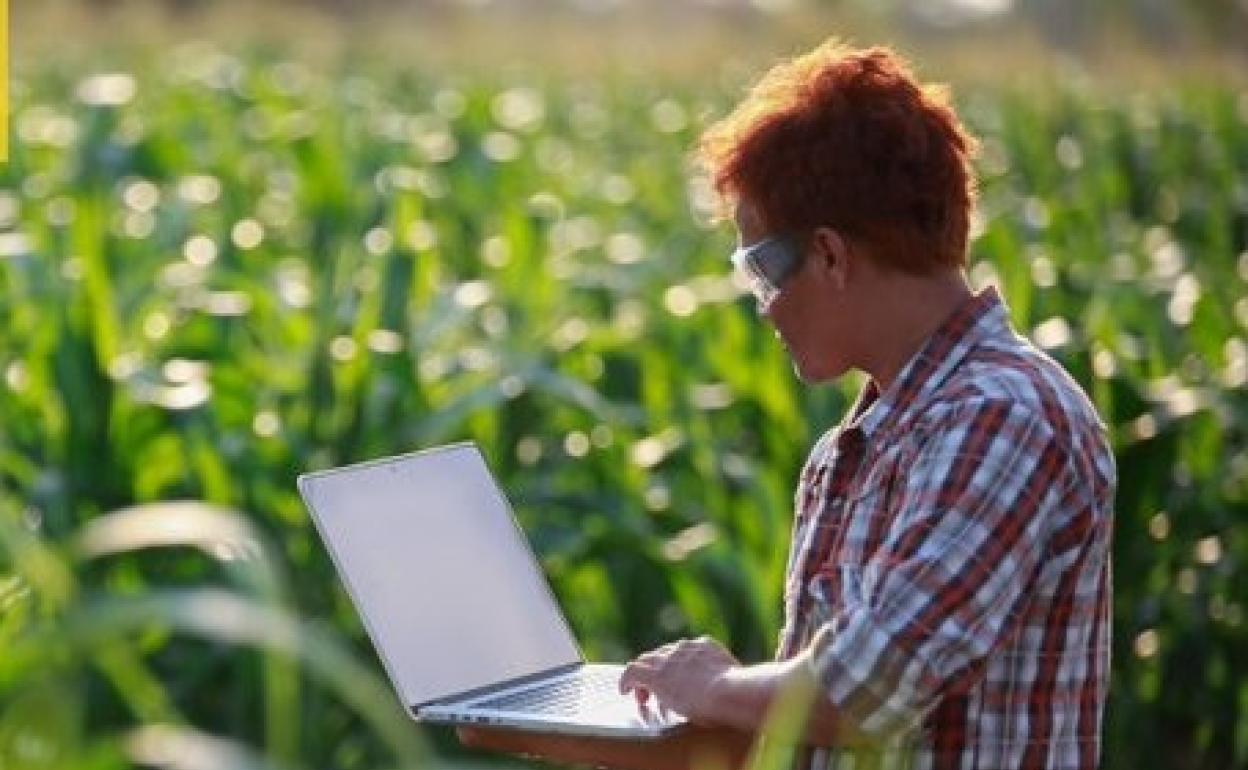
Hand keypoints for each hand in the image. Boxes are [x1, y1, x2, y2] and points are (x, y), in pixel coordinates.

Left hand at [619, 636, 740, 724]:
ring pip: (646, 661)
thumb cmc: (737, 692)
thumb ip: (729, 678)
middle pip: (662, 653)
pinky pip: (633, 672)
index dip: (675, 665)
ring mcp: (669, 659)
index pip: (683, 651)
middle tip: (654, 690)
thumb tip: (734, 688)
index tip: (674, 678)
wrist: (727, 691)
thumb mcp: (735, 678)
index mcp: (705, 646)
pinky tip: (624, 691)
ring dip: (643, 678)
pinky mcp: (655, 675)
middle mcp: (684, 648)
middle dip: (657, 669)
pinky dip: (627, 680)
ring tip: (640, 695)